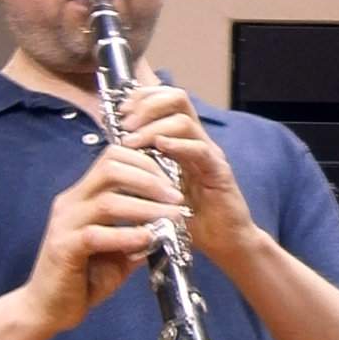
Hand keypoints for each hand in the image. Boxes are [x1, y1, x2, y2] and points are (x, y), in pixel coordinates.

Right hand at [23, 142, 185, 330]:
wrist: (48, 309)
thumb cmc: (82, 280)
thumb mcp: (118, 252)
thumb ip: (138, 235)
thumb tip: (169, 224)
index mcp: (82, 197)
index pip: (112, 158)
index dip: (145, 163)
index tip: (172, 182)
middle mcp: (71, 203)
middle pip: (110, 169)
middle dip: (149, 179)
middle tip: (176, 197)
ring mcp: (65, 224)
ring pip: (107, 201)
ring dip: (145, 207)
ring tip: (171, 217)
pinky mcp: (63, 248)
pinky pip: (96, 234)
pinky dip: (126, 235)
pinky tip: (147, 239)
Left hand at [118, 84, 257, 263]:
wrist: (225, 242)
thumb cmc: (192, 217)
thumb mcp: (159, 187)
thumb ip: (144, 168)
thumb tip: (113, 154)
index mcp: (183, 140)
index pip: (166, 99)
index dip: (142, 97)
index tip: (119, 111)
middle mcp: (198, 140)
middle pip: (177, 98)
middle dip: (146, 104)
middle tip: (125, 122)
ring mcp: (209, 153)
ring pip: (184, 120)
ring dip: (153, 126)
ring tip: (133, 141)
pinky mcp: (219, 171)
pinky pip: (200, 149)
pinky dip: (178, 145)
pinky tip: (160, 147)